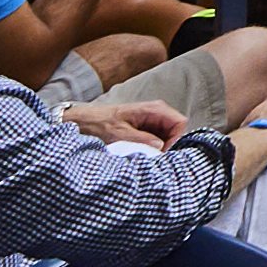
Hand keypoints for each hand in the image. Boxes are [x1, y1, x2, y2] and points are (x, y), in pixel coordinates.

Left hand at [74, 100, 196, 147]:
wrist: (86, 122)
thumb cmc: (101, 124)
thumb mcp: (120, 134)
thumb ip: (142, 139)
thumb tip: (160, 147)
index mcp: (153, 109)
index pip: (180, 122)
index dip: (175, 138)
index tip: (162, 152)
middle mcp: (156, 113)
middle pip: (175, 130)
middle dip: (167, 145)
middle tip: (152, 156)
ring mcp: (151, 121)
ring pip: (167, 136)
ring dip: (159, 148)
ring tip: (144, 155)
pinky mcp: (145, 128)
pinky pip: (157, 139)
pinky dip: (152, 148)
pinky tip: (140, 153)